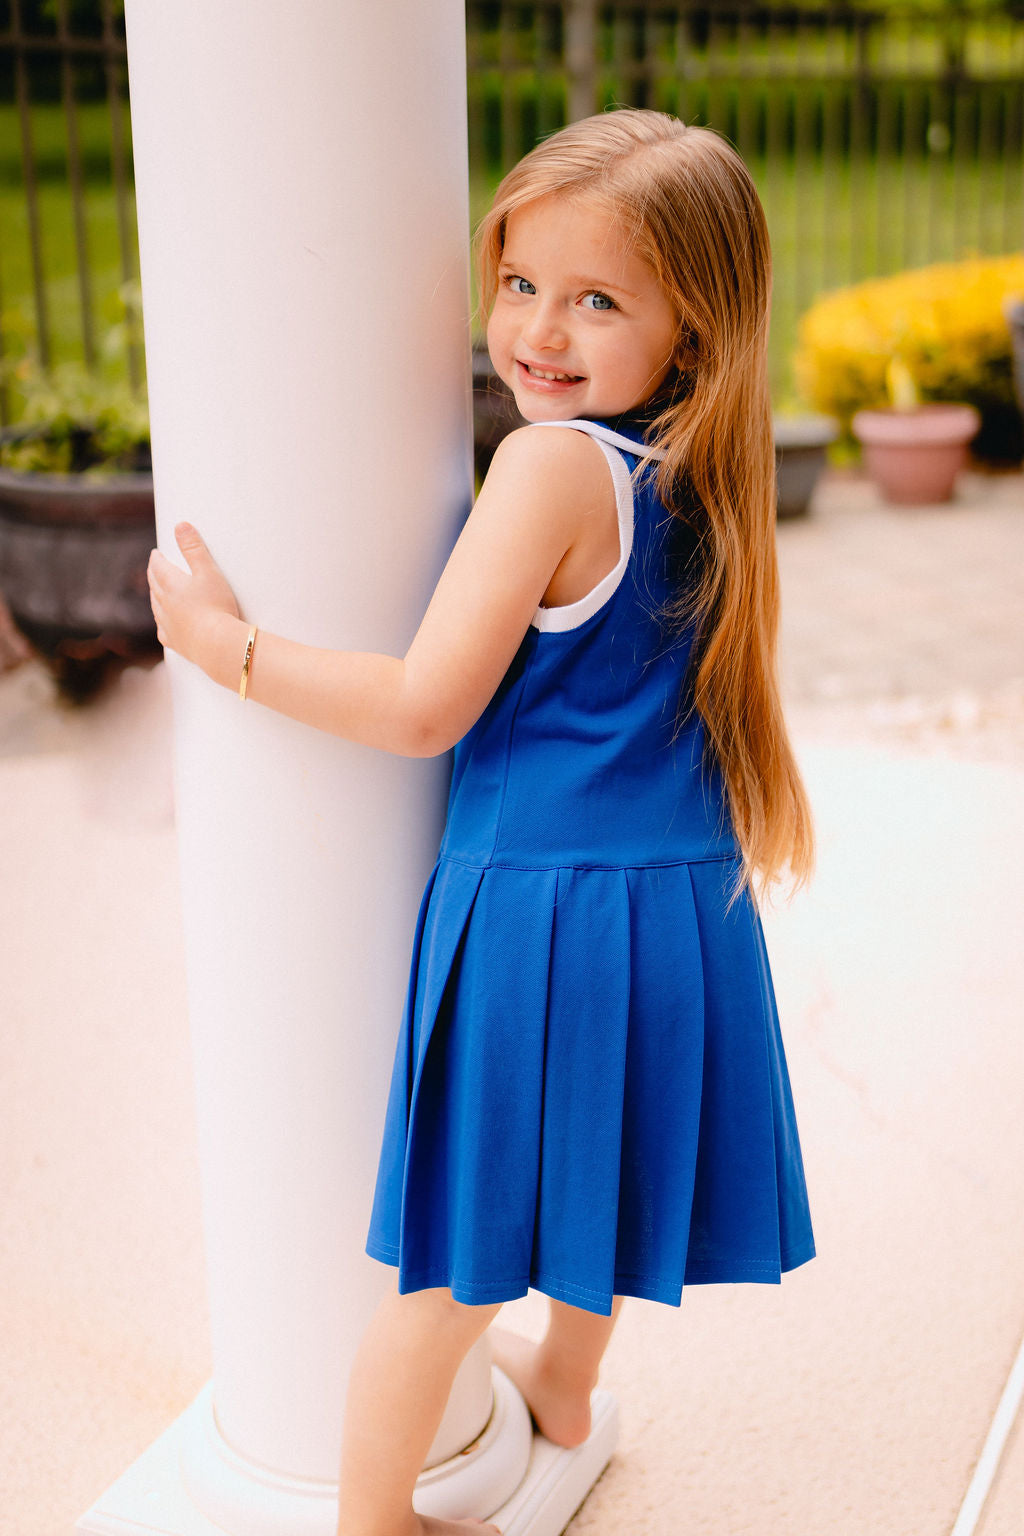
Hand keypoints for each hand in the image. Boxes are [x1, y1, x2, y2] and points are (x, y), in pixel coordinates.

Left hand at [147, 523, 241, 671]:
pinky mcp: (175, 642)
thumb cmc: (216, 606)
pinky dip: (162, 623)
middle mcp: (164, 604)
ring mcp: (168, 624)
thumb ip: (194, 548)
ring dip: (154, 597)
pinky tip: (164, 625)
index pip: (158, 566)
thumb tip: (180, 525)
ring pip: (155, 607)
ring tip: (156, 592)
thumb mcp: (208, 571)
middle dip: (153, 574)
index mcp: (170, 584)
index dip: (156, 558)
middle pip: (154, 585)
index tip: (156, 553)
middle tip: (154, 568)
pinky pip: (163, 631)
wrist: (217, 645)